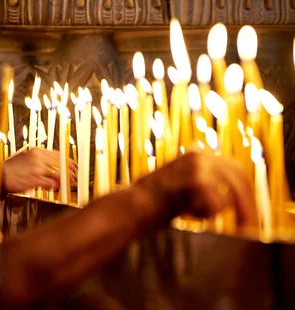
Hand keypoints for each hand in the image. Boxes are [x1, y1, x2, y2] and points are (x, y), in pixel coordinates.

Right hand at [1, 147, 77, 192]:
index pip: (58, 155)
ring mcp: (36, 168)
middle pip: (61, 163)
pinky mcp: (34, 179)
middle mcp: (38, 158)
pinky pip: (49, 182)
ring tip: (69, 184)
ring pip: (57, 173)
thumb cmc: (11, 169)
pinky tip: (56, 187)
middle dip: (71, 171)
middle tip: (76, 178)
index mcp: (37, 152)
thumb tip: (51, 169)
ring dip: (65, 180)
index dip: (69, 161)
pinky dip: (54, 185)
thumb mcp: (26, 159)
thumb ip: (40, 163)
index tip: (75, 167)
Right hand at [136, 149, 256, 227]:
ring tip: (190, 214)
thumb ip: (207, 184)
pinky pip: (217, 204)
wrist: (133, 205)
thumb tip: (234, 198)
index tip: (247, 216)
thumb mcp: (185, 188)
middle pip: (239, 181)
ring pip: (229, 194)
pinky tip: (185, 213)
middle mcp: (201, 153)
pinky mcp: (196, 177)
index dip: (245, 194)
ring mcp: (198, 163)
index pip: (236, 171)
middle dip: (245, 206)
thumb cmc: (156, 202)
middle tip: (246, 228)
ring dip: (213, 210)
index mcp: (199, 152)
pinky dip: (204, 214)